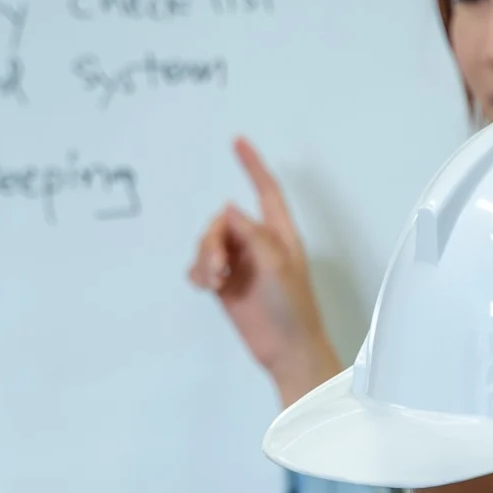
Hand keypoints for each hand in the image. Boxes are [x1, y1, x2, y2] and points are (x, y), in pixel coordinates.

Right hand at [187, 138, 344, 408]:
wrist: (287, 350)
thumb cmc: (294, 310)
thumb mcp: (278, 267)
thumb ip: (253, 235)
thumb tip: (230, 210)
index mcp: (278, 235)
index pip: (266, 191)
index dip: (252, 166)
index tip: (238, 141)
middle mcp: (257, 245)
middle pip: (222, 222)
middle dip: (213, 240)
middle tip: (218, 268)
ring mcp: (240, 265)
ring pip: (207, 244)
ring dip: (204, 259)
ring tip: (215, 282)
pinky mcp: (225, 286)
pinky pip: (200, 267)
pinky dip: (198, 274)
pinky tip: (208, 288)